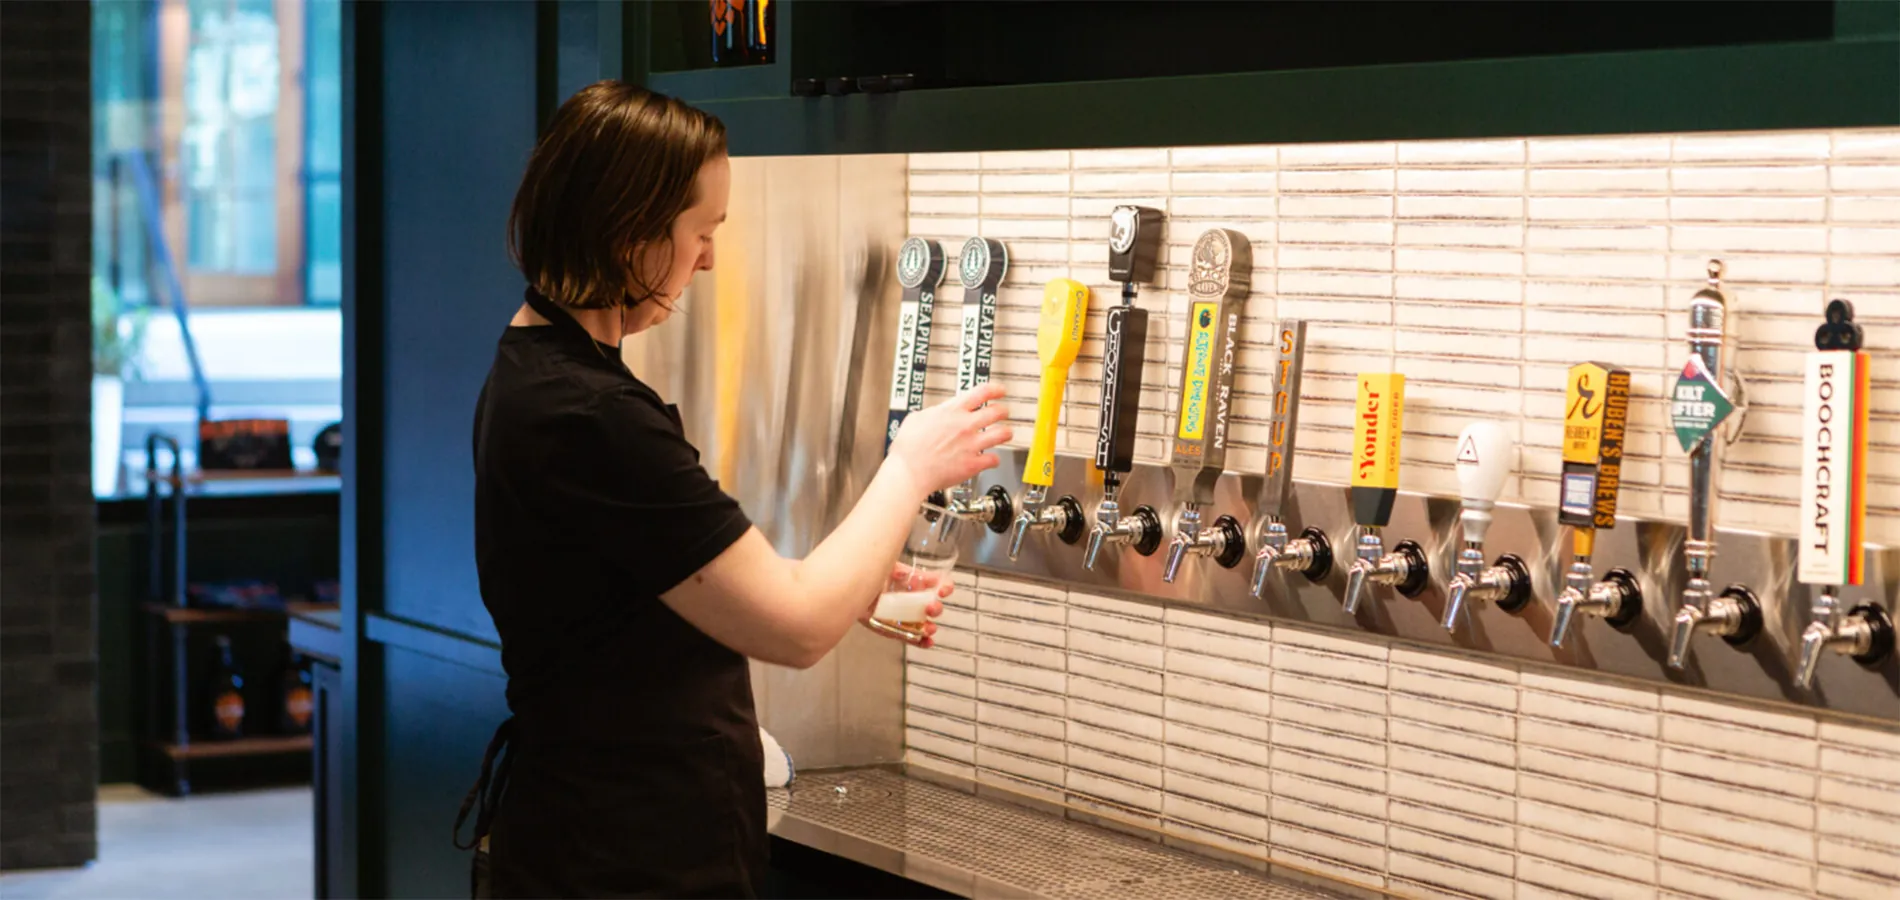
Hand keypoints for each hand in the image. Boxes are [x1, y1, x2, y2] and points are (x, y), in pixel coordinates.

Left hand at [860, 562, 951, 647]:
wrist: (848, 589)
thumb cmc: (866, 573)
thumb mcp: (883, 565)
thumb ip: (896, 569)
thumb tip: (905, 574)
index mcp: (913, 581)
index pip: (936, 582)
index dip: (944, 586)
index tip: (943, 590)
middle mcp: (912, 599)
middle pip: (933, 605)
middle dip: (936, 608)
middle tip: (930, 608)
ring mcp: (904, 615)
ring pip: (924, 623)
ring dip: (930, 627)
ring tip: (928, 628)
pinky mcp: (894, 629)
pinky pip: (910, 637)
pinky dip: (921, 641)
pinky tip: (927, 642)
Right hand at [888, 383, 1012, 495]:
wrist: (908, 472)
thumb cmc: (908, 448)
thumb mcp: (916, 418)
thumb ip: (933, 413)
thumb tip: (937, 413)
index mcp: (952, 411)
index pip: (982, 392)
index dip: (996, 389)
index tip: (1000, 391)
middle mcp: (965, 425)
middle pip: (998, 411)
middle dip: (1003, 410)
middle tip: (1003, 412)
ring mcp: (971, 445)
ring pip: (1003, 433)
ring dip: (1006, 432)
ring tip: (1005, 433)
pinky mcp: (973, 464)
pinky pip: (994, 459)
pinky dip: (994, 459)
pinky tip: (991, 459)